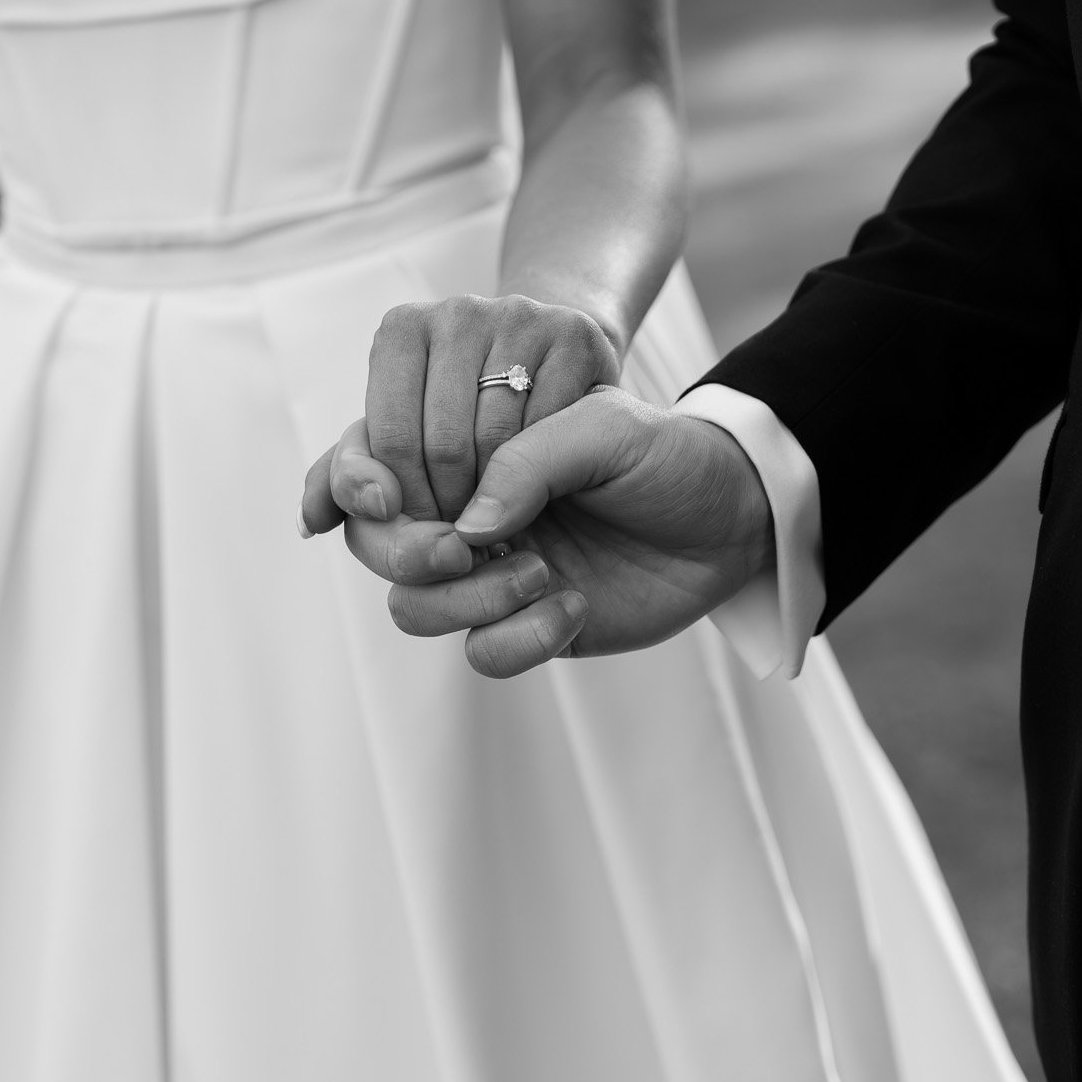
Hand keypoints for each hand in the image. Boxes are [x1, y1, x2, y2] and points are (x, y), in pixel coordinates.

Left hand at [303, 294, 622, 531]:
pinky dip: (546, 476)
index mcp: (405, 328)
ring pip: (497, 444)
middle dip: (448, 508)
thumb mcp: (405, 438)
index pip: (387, 439)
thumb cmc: (472, 415)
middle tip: (459, 540)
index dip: (400, 500)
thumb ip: (352, 476)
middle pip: (441, 444)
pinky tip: (544, 488)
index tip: (415, 528)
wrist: (561, 371)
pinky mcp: (580, 338)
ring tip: (499, 521)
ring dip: (498, 502)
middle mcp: (460, 311)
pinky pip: (551, 433)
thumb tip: (311, 523)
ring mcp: (524, 317)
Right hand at [309, 390, 775, 678]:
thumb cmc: (666, 455)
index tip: (382, 496)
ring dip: (469, 597)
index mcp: (466, 447)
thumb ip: (532, 457)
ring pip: (413, 606)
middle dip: (404, 551)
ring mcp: (488, 573)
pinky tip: (573, 607)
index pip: (368, 458)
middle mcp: (462, 511)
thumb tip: (467, 524)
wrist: (732, 516)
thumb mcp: (607, 429)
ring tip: (544, 572)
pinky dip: (519, 637)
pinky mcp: (523, 626)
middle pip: (372, 544)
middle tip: (461, 548)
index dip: (348, 480)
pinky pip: (480, 652)